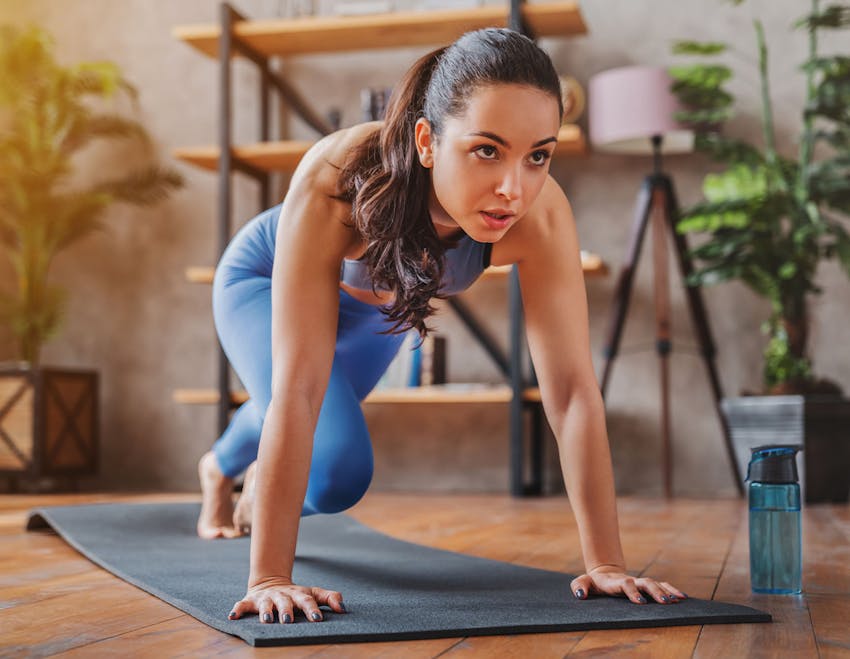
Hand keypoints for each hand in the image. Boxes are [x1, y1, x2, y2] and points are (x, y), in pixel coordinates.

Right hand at [227, 576, 346, 622]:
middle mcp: (282, 595)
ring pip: (265, 604)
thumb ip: (329, 598)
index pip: (307, 600)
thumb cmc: (296, 595)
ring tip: (267, 620)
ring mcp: (266, 598)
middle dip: (287, 611)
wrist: (271, 583)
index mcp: (298, 594)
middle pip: (285, 602)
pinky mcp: (250, 601)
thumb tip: (343, 608)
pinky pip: (242, 605)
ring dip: (266, 611)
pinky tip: (233, 616)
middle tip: (289, 620)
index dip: (312, 609)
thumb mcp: (313, 593)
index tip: (318, 619)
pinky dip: (237, 609)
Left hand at [570, 565, 687, 604]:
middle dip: (655, 592)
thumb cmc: (593, 583)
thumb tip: (580, 594)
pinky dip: (671, 590)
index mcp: (615, 581)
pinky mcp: (645, 585)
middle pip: (645, 583)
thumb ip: (579, 585)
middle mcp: (630, 580)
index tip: (640, 602)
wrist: (603, 574)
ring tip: (677, 600)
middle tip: (665, 602)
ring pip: (655, 583)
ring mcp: (639, 582)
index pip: (625, 585)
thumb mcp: (582, 582)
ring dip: (666, 591)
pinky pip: (661, 585)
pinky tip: (682, 598)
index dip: (632, 592)